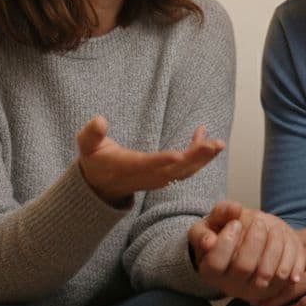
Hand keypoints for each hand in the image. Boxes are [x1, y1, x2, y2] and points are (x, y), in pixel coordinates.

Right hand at [76, 116, 224, 204]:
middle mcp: (147, 176)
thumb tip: (99, 120)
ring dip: (203, 158)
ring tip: (218, 143)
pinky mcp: (165, 177)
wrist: (101, 185)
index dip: (163, 161)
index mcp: (128, 167)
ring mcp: (157, 179)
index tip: (179, 154)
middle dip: (195, 158)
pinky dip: (197, 155)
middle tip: (213, 145)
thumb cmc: (95, 161)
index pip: (147, 165)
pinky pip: (185, 168)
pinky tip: (204, 135)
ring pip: (184, 172)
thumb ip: (91, 134)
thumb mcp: (87, 146)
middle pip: (174, 170)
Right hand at [188, 201, 303, 301]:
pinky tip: (284, 240)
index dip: (226, 241)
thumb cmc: (224, 232)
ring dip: (274, 246)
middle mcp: (230, 285)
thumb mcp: (214, 220)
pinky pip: (286, 276)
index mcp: (209, 271)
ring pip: (267, 273)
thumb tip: (235, 209)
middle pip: (244, 267)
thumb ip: (221, 212)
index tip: (236, 223)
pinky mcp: (273, 290)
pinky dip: (289, 257)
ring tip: (274, 227)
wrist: (243, 247)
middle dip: (254, 240)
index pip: (216, 263)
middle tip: (259, 221)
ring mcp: (253, 290)